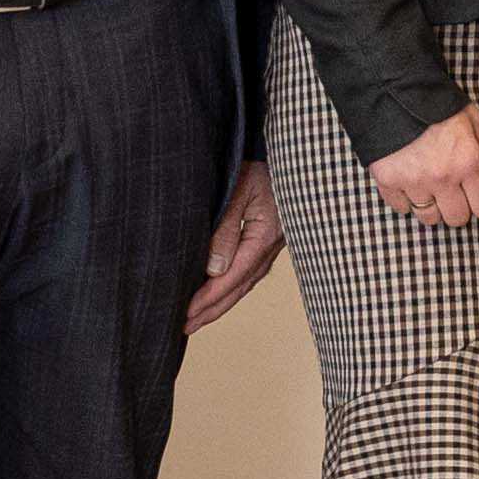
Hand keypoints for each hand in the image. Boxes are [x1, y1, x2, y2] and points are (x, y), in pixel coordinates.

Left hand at [188, 163, 282, 330]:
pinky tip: (221, 291)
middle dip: (211, 311)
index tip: (185, 314)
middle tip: (185, 328)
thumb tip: (214, 270)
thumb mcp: (240, 190)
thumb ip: (226, 229)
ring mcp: (274, 244)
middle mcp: (272, 246)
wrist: (293, 150)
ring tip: (198, 318)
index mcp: (264, 236)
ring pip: (245, 283)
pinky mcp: (272, 239)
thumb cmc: (263, 162)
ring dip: (221, 303)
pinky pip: (251, 271)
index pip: (231, 278)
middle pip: (239, 288)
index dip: (207, 299)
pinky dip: (233, 287)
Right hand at [368, 103, 478, 229]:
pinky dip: (405, 199)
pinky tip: (408, 180)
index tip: (476, 195)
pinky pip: (401, 208)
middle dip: (457, 206)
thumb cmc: (436, 104)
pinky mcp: (387, 181)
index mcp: (468, 161)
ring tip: (429, 185)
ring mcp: (413, 182)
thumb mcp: (472, 119)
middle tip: (451, 190)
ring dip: (431, 206)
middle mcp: (442, 177)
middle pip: (457, 219)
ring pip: (429, 218)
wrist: (392, 89)